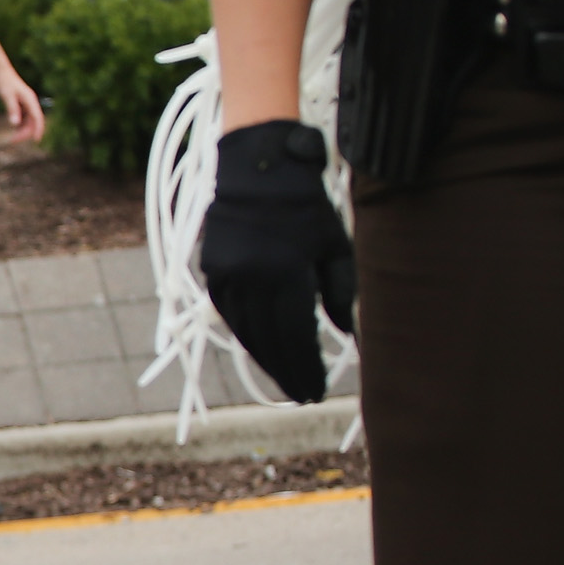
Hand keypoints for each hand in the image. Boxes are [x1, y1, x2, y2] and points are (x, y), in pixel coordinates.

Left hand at [0, 67, 44, 144]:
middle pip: (33, 122)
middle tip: (12, 141)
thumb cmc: (3, 83)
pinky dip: (20, 126)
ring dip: (22, 131)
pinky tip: (14, 131)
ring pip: (29, 122)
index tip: (36, 140)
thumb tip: (15, 124)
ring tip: (12, 139)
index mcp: (30, 100)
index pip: (37, 117)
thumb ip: (11, 109)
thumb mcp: (6, 96)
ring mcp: (27, 104)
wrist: (0, 73)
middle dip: (25, 133)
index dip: (38, 129)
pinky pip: (25, 119)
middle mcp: (31, 103)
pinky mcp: (22, 105)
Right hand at [201, 119, 354, 402]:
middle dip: (286, 371)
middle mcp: (253, 280)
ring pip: (245, 332)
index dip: (306, 368)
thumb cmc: (306, 207)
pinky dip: (244, 334)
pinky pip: (229, 314)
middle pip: (269, 341)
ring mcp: (228, 277)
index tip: (316, 390)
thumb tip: (349, 334)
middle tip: (301, 394)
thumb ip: (341, 293)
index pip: (297, 336)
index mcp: (287, 274)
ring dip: (264, 358)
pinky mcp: (213, 271)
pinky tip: (258, 346)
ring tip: (282, 377)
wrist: (259, 170)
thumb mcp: (335, 247)